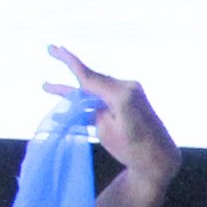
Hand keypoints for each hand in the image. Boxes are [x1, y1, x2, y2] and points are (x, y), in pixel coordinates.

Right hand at [46, 47, 174, 183]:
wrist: (159, 159)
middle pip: (90, 79)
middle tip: (50, 48)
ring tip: (47, 87)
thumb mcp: (108, 131)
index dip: (69, 61)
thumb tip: (88, 98)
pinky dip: (85, 106)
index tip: (55, 48)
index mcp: (121, 94)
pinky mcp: (127, 105)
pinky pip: (101, 101)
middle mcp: (125, 89)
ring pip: (93, 90)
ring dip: (71, 92)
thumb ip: (95, 110)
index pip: (88, 76)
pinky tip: (62, 113)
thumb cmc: (134, 149)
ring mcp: (128, 95)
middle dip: (69, 68)